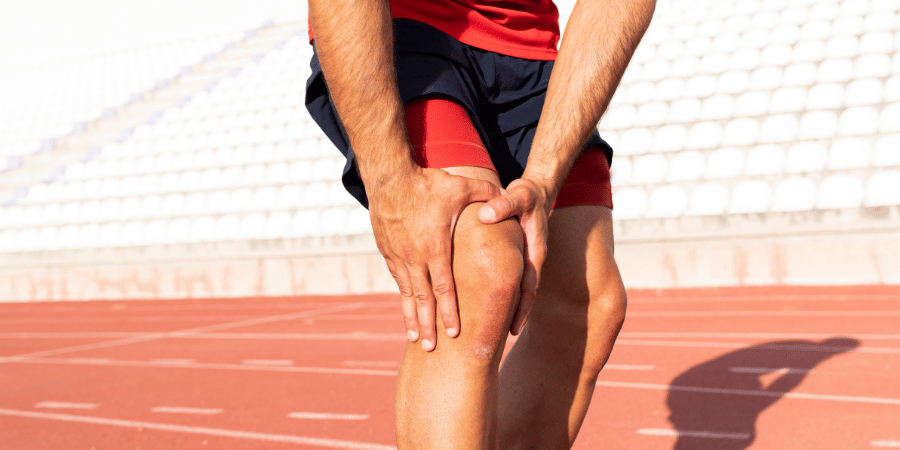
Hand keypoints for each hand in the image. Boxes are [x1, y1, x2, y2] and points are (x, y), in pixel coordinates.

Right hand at [369, 167, 500, 350]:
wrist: (388, 177)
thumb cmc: (428, 183)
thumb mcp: (461, 187)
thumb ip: (487, 195)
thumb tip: (509, 199)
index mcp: (435, 246)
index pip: (444, 287)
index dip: (449, 312)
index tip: (455, 333)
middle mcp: (415, 256)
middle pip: (423, 299)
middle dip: (428, 326)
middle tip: (431, 349)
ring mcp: (399, 256)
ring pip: (407, 294)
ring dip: (412, 318)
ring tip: (416, 339)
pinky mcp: (388, 251)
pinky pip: (398, 281)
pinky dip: (404, 299)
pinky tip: (407, 311)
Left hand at [477, 177, 551, 334]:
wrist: (536, 191)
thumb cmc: (527, 194)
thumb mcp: (518, 195)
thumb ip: (503, 205)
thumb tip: (485, 216)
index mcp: (535, 251)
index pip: (530, 286)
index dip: (522, 308)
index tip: (514, 327)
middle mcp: (533, 259)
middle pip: (526, 294)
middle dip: (516, 315)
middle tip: (502, 338)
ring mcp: (526, 259)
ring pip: (519, 289)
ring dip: (510, 307)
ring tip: (494, 329)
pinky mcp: (518, 256)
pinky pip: (512, 279)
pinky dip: (503, 292)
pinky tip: (488, 303)